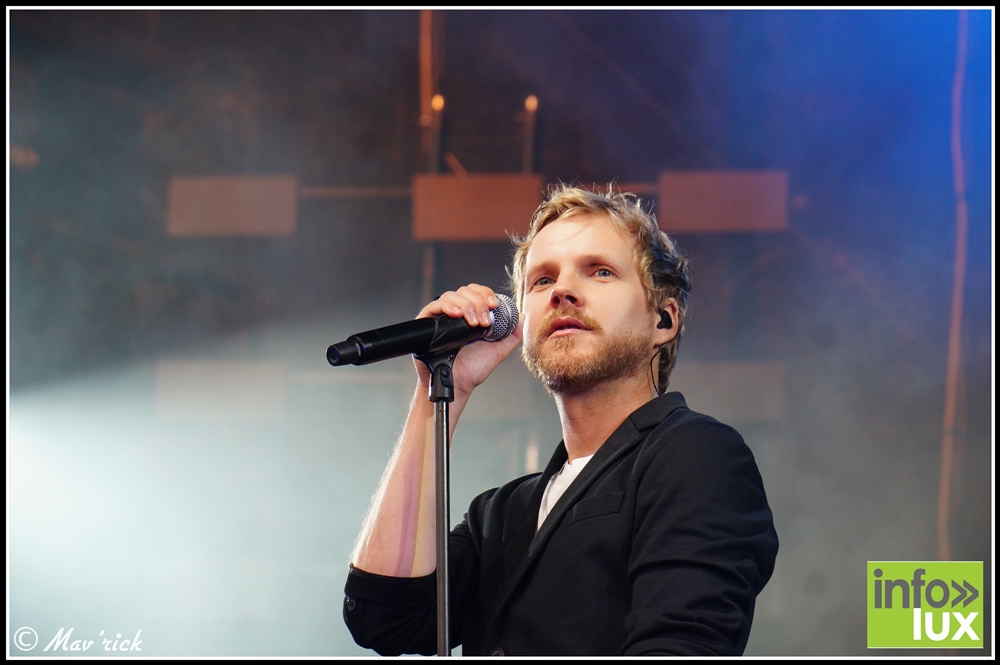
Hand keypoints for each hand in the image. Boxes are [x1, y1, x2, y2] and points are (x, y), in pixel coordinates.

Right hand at [413, 284, 522, 399]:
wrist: (458, 385)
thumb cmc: (473, 370)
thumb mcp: (498, 350)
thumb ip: (511, 335)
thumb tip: (523, 317)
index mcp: (470, 316)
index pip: (475, 292)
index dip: (485, 293)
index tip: (494, 305)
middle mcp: (455, 315)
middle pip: (464, 291)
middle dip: (477, 302)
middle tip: (484, 321)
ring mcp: (440, 318)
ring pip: (450, 296)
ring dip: (465, 306)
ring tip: (473, 323)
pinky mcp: (426, 324)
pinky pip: (433, 306)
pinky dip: (446, 306)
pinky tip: (456, 315)